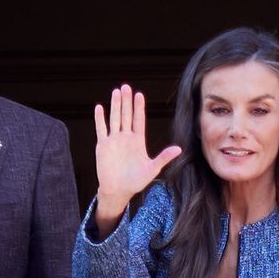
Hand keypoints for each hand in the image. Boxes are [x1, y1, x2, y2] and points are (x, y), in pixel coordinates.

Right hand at [92, 84, 180, 233]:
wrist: (118, 190)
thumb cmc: (136, 182)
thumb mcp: (152, 169)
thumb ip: (164, 157)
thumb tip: (179, 149)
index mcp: (137, 141)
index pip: (138, 120)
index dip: (138, 108)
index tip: (139, 95)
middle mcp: (126, 137)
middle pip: (126, 115)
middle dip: (126, 101)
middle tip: (126, 87)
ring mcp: (114, 140)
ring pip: (114, 119)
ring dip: (115, 105)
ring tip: (116, 91)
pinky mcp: (103, 145)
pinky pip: (101, 129)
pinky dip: (100, 119)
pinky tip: (99, 107)